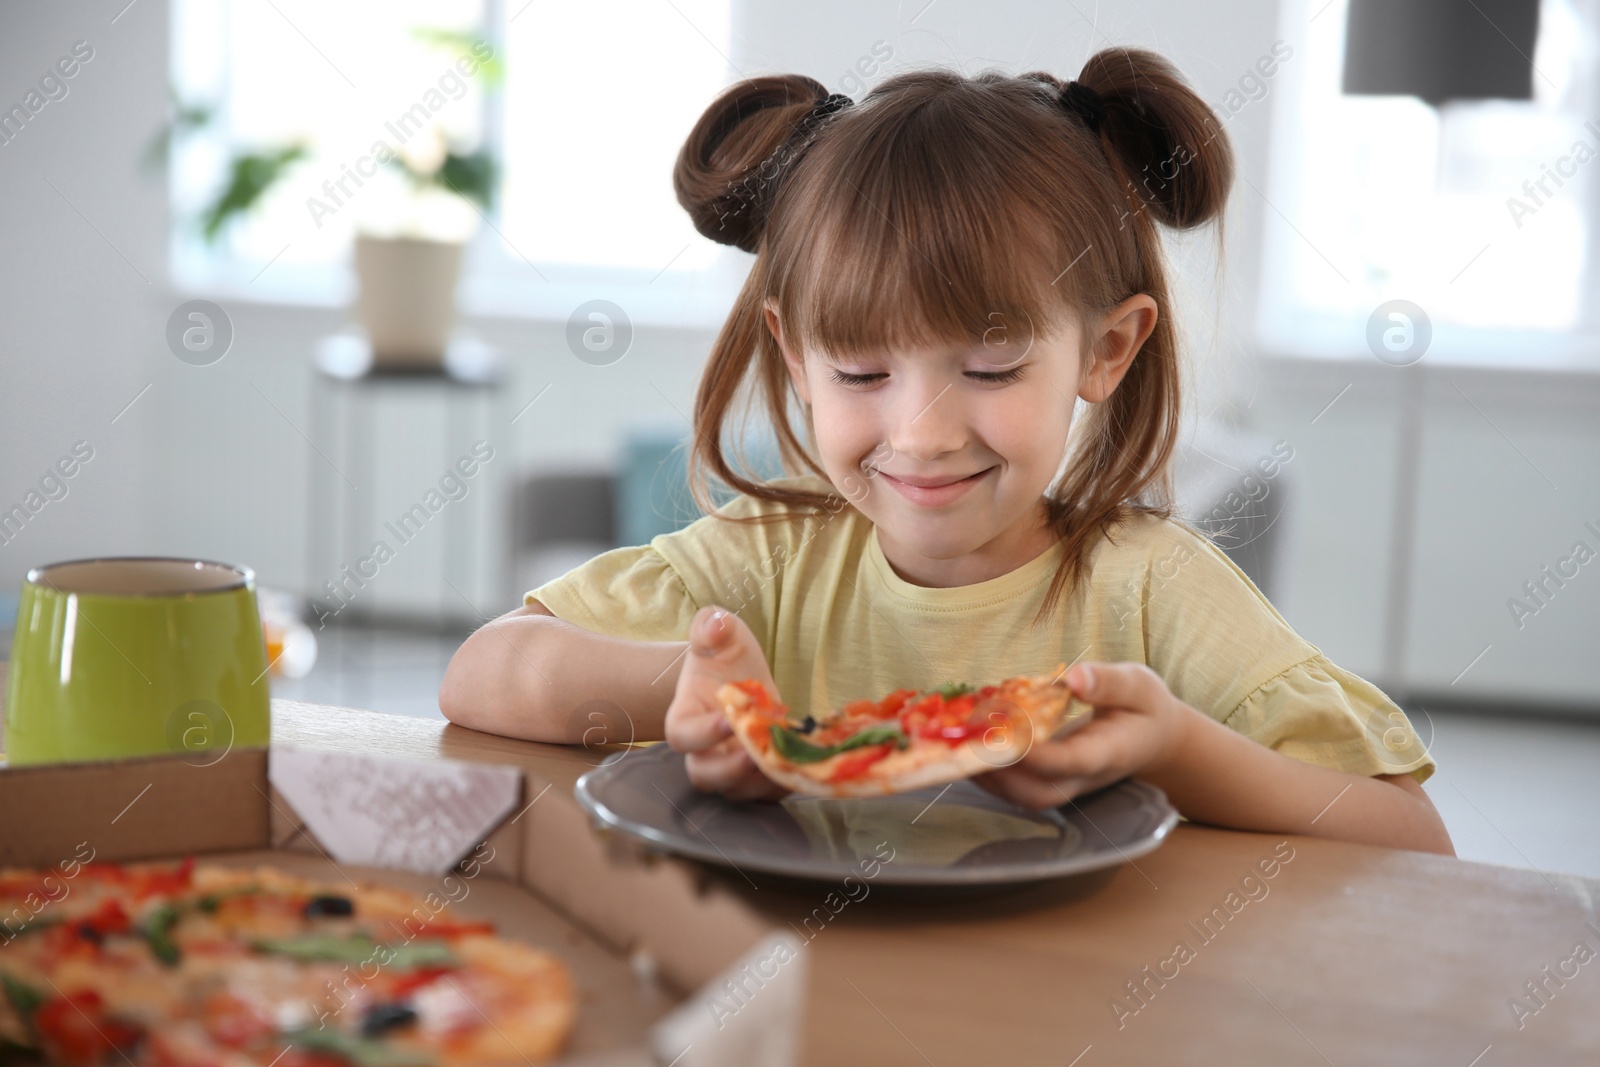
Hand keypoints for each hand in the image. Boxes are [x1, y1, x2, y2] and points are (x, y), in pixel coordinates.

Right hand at [664, 605, 789, 801]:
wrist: (737, 674)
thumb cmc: (722, 653)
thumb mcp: (718, 631)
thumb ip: (711, 626)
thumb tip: (715, 625)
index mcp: (686, 714)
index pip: (681, 735)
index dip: (701, 734)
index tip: (727, 718)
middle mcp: (704, 748)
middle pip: (704, 776)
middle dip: (730, 772)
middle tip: (756, 754)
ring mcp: (730, 765)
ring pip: (736, 792)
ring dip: (761, 784)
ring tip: (787, 763)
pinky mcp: (756, 774)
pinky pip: (765, 793)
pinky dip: (783, 785)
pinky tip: (802, 767)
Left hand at [976, 662, 1191, 810]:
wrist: (1154, 738)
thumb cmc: (1144, 708)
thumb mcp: (1138, 685)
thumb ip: (1108, 682)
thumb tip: (1075, 677)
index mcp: (1108, 752)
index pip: (1072, 762)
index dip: (1039, 754)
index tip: (1010, 737)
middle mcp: (1083, 778)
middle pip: (1039, 793)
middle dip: (1000, 773)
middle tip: (968, 740)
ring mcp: (1065, 784)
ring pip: (1021, 795)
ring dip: (986, 773)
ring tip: (956, 741)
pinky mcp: (1049, 781)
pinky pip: (1015, 785)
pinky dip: (988, 768)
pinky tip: (967, 742)